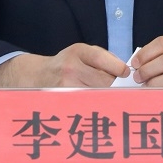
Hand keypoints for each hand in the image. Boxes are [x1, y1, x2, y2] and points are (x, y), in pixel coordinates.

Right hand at [0, 43, 128, 100]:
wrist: (36, 75)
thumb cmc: (66, 64)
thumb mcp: (81, 53)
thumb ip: (102, 59)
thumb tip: (126, 74)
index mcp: (78, 52)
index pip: (104, 59)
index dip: (119, 69)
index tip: (126, 75)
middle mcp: (71, 68)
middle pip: (104, 81)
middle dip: (116, 87)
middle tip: (126, 93)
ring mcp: (66, 86)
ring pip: (98, 96)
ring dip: (109, 100)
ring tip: (115, 103)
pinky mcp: (64, 101)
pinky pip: (87, 106)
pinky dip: (97, 109)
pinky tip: (102, 110)